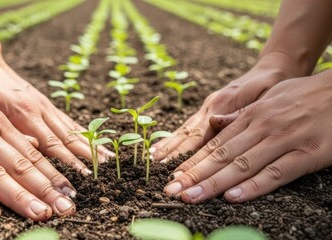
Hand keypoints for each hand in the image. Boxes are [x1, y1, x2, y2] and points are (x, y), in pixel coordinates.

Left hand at [0, 48, 112, 174]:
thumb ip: (8, 129)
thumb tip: (32, 148)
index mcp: (24, 113)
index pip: (51, 143)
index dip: (68, 160)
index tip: (83, 173)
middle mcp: (40, 110)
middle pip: (68, 136)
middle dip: (86, 155)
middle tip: (104, 169)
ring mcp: (46, 106)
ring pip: (72, 128)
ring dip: (90, 144)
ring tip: (108, 156)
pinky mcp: (47, 104)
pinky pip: (67, 120)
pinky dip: (82, 131)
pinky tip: (94, 139)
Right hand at [151, 52, 304, 161]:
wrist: (272, 69)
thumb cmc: (271, 85)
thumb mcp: (264, 96)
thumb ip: (239, 111)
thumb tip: (215, 122)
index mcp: (221, 105)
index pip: (199, 134)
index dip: (185, 152)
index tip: (174, 168)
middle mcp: (210, 107)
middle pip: (186, 133)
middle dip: (170, 151)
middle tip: (155, 167)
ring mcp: (207, 108)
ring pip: (184, 129)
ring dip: (168, 144)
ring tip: (152, 158)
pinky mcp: (208, 110)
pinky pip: (189, 126)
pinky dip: (175, 137)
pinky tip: (164, 146)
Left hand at [164, 69, 331, 202]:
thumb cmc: (305, 95)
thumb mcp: (269, 98)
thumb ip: (242, 114)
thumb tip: (215, 123)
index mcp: (252, 116)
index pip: (215, 143)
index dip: (193, 161)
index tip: (174, 176)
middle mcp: (262, 127)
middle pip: (221, 156)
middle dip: (194, 175)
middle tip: (172, 191)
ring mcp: (284, 140)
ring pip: (242, 165)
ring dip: (214, 183)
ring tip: (191, 197)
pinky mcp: (307, 154)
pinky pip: (276, 173)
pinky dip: (253, 186)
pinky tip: (232, 197)